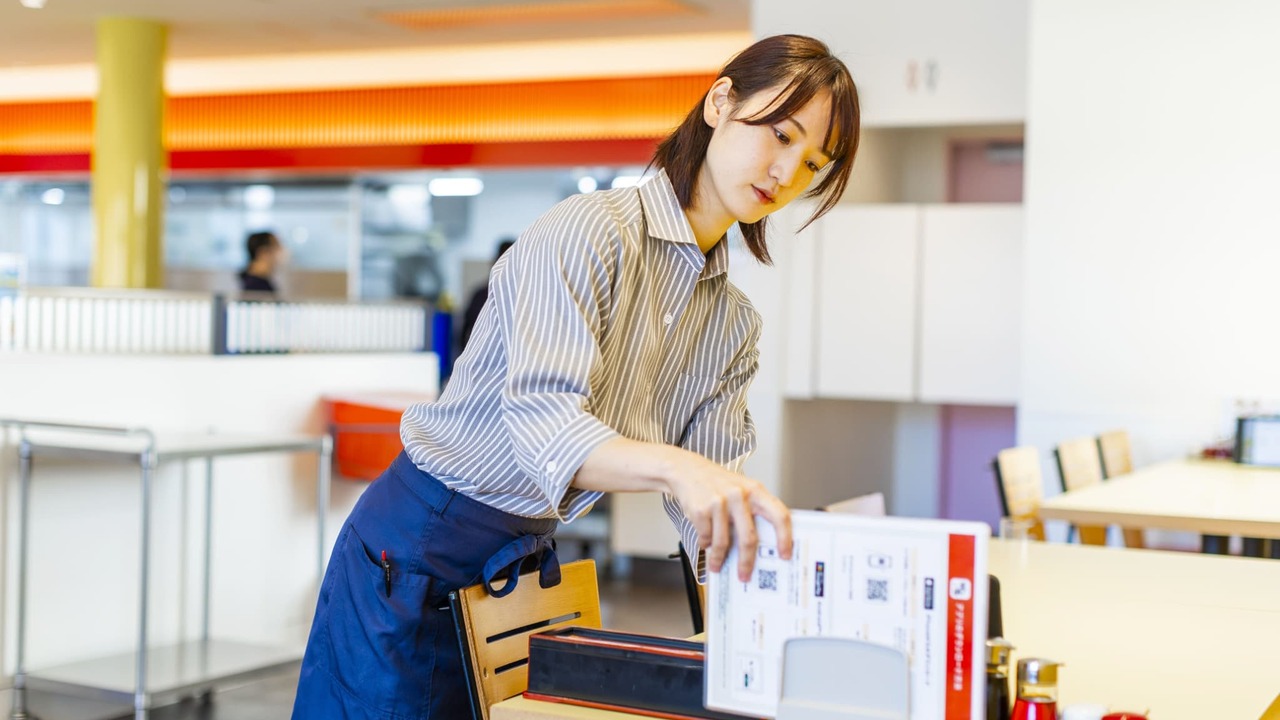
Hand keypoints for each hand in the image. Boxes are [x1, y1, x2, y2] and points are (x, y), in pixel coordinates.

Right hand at [667, 457, 792, 581]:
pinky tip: (705, 542)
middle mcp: (739, 495)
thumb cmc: (718, 484)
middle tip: (744, 575)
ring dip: (719, 558)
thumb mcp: (742, 490)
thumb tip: (765, 545)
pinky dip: (705, 544)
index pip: (779, 515)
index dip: (785, 537)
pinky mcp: (701, 509)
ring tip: (717, 565)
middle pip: (749, 537)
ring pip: (723, 542)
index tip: (785, 555)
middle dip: (746, 562)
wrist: (687, 470)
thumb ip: (754, 511)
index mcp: (755, 490)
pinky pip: (706, 537)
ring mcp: (719, 502)